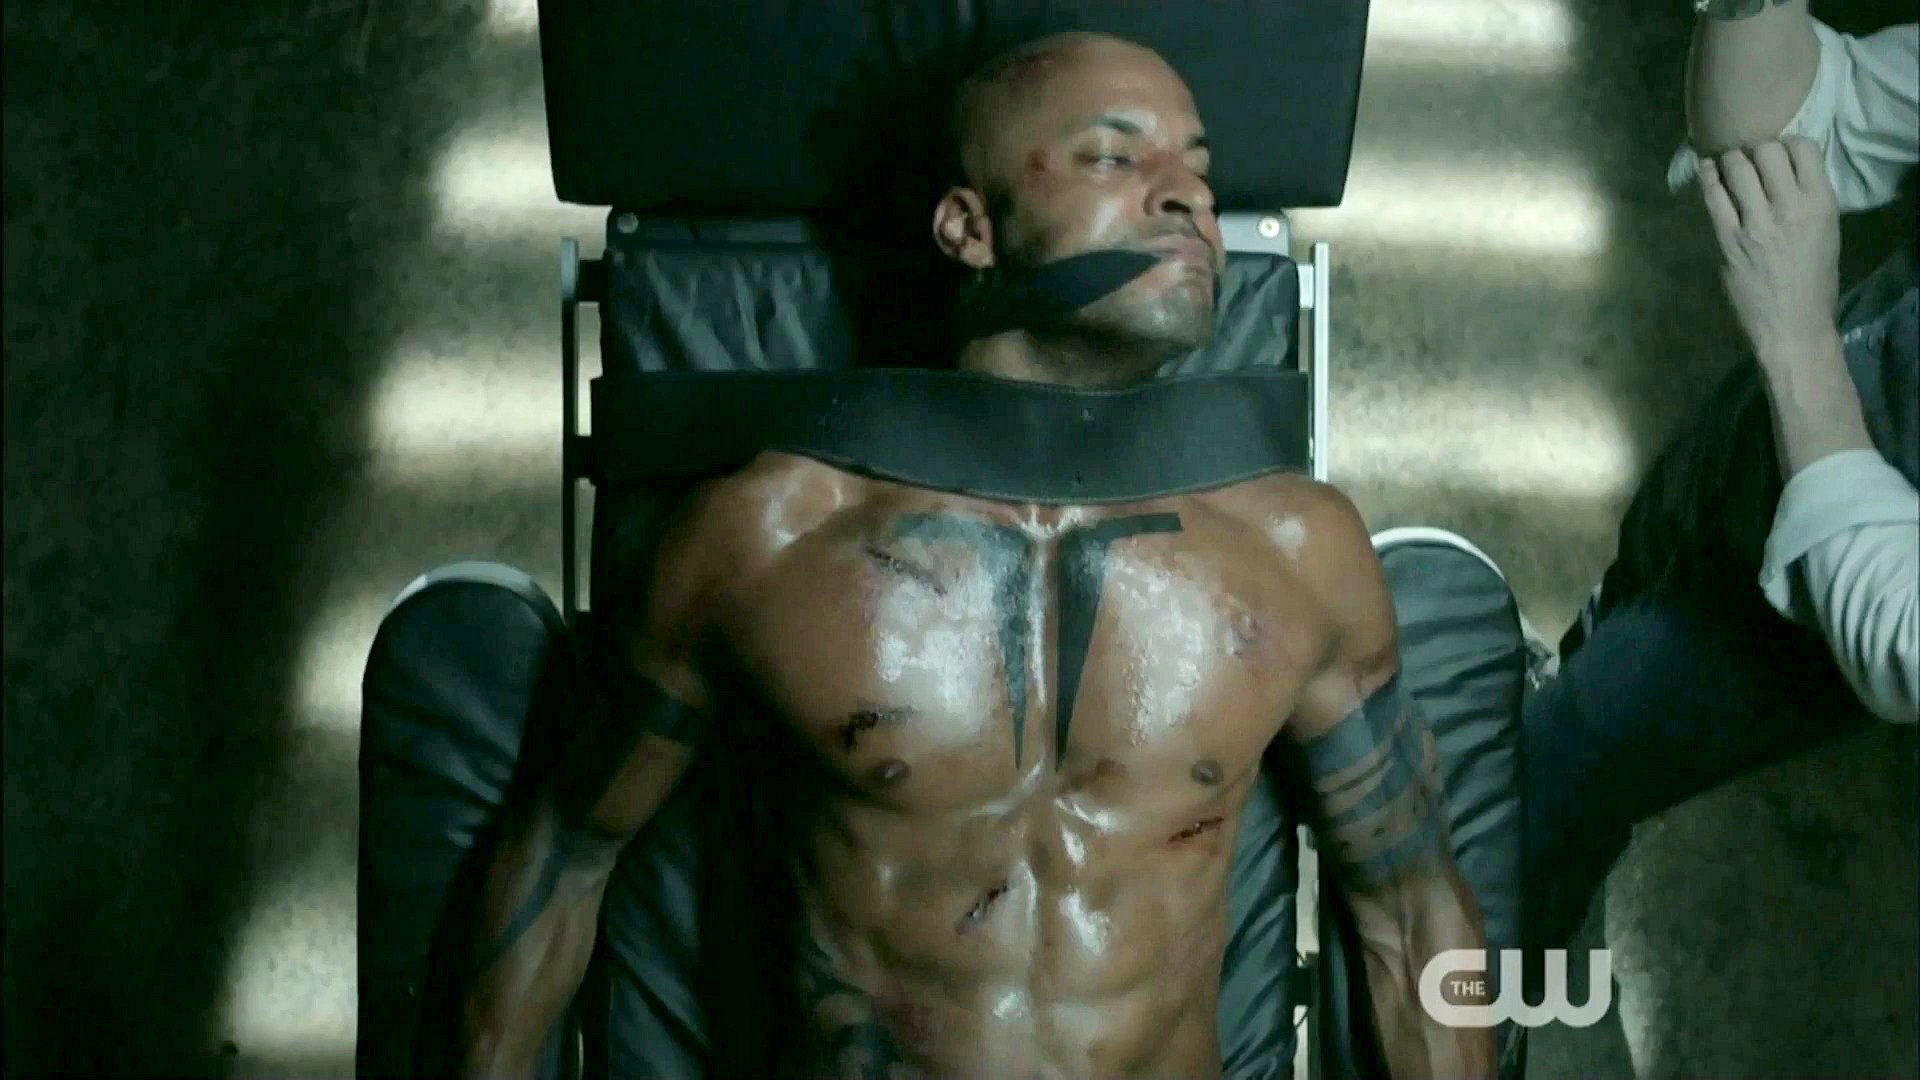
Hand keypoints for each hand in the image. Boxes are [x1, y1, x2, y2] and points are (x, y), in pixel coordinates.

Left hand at [1698, 137, 1840, 360]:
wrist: (1792, 325)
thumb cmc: (1814, 281)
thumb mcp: (1827, 231)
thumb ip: (1808, 198)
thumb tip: (1785, 170)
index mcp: (1821, 204)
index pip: (1804, 148)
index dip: (1789, 144)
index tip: (1780, 153)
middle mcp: (1789, 207)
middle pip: (1766, 150)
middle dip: (1756, 149)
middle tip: (1751, 159)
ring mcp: (1755, 223)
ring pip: (1736, 167)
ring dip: (1730, 160)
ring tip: (1728, 162)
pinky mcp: (1727, 240)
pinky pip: (1713, 197)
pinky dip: (1708, 177)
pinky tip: (1707, 170)